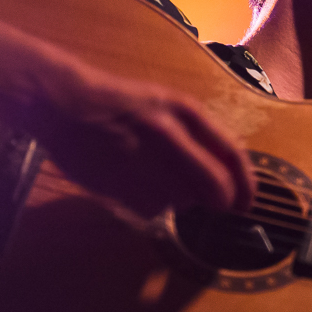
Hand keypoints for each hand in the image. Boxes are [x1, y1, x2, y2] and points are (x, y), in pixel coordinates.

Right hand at [22, 61, 254, 217]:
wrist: (64, 102)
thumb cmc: (122, 105)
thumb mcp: (167, 106)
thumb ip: (198, 137)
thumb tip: (230, 177)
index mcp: (185, 111)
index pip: (232, 154)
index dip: (247, 186)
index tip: (247, 203)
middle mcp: (167, 133)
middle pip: (215, 186)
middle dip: (221, 203)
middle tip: (218, 207)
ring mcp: (142, 159)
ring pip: (183, 201)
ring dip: (179, 200)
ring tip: (158, 179)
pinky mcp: (118, 182)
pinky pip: (153, 209)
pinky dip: (151, 205)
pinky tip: (135, 184)